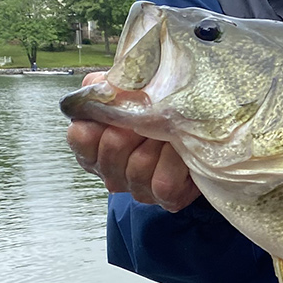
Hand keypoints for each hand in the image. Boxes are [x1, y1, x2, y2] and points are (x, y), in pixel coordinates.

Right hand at [66, 71, 200, 211]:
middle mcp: (109, 171)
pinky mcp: (164, 198)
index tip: (124, 104)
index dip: (103, 116)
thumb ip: (110, 85)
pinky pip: (162, 182)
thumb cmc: (161, 114)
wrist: (203, 138)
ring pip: (138, 164)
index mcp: (93, 146)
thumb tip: (103, 83)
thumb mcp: (131, 93)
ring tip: (170, 132)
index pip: (80, 135)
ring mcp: (135, 187)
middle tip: (154, 113)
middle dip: (138, 124)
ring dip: (160, 141)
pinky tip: (182, 151)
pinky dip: (175, 161)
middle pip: (112, 145)